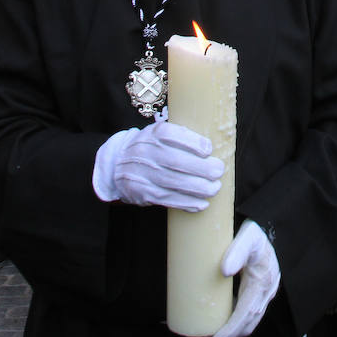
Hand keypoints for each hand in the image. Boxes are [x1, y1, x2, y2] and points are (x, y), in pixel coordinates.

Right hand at [92, 120, 223, 211]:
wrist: (117, 164)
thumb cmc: (150, 146)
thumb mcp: (160, 132)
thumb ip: (182, 136)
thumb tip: (212, 147)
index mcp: (154, 134)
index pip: (172, 135)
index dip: (192, 143)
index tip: (208, 149)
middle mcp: (146, 153)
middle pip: (175, 161)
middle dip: (201, 168)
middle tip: (218, 170)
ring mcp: (143, 174)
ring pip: (173, 183)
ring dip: (198, 188)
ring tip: (214, 188)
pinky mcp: (144, 193)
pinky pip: (168, 199)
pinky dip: (187, 203)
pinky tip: (202, 203)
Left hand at [210, 220, 280, 336]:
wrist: (273, 224)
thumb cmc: (259, 230)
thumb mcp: (248, 236)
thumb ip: (236, 251)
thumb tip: (224, 271)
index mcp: (262, 281)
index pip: (246, 314)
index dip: (230, 330)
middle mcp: (267, 289)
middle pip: (250, 321)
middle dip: (232, 334)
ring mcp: (267, 289)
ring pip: (252, 317)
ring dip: (237, 327)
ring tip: (218, 330)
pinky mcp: (264, 286)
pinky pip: (253, 308)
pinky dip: (241, 316)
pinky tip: (228, 312)